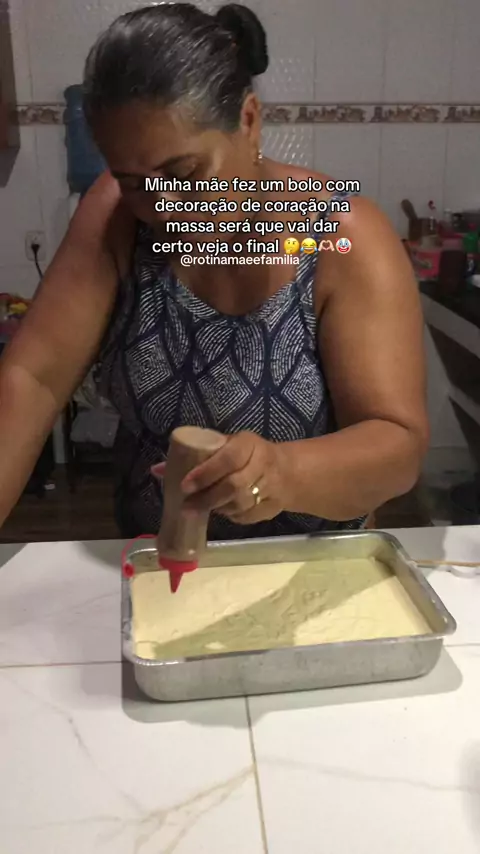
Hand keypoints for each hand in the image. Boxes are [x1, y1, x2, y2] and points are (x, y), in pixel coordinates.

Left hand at [152, 432, 287, 523]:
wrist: (286, 471)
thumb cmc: (246, 455)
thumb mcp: (224, 447)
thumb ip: (194, 456)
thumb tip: (156, 470)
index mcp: (249, 444)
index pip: (229, 458)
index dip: (206, 473)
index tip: (185, 485)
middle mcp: (263, 463)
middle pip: (234, 485)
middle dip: (207, 498)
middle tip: (187, 505)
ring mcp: (271, 487)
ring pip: (241, 503)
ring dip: (218, 508)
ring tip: (200, 509)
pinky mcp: (273, 506)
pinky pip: (248, 516)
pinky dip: (232, 516)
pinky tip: (222, 511)